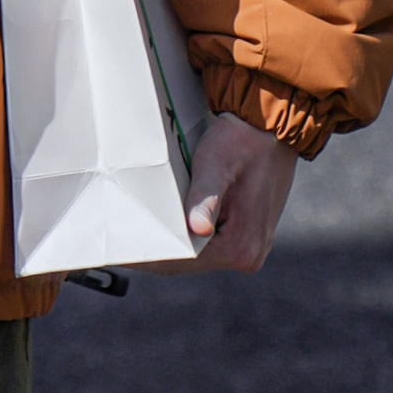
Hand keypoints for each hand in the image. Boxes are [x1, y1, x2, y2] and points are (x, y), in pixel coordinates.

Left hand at [135, 112, 297, 277]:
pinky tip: (166, 225)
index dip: (151, 255)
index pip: (183, 261)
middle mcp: (249, 254)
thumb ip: (204, 199)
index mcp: (241, 246)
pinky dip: (186, 237)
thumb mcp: (216, 166)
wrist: (269, 130)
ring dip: (171, 245)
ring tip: (139, 232)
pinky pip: (208, 245)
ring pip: (197, 254)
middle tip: (123, 241)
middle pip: (189, 262)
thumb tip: (198, 230)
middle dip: (157, 252)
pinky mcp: (246, 235)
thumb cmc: (240, 143)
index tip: (124, 250)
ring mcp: (250, 247)